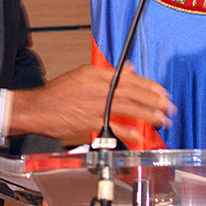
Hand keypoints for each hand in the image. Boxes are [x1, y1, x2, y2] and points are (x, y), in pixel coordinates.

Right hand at [8, 62, 174, 141]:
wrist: (36, 108)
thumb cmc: (58, 93)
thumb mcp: (83, 76)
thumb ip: (108, 74)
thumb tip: (129, 69)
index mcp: (96, 73)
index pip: (129, 78)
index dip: (149, 85)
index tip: (162, 92)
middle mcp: (98, 87)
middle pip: (133, 92)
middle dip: (154, 100)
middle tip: (169, 106)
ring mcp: (95, 104)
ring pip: (128, 107)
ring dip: (148, 114)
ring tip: (162, 119)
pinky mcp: (90, 121)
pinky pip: (114, 126)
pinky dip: (128, 131)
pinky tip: (140, 135)